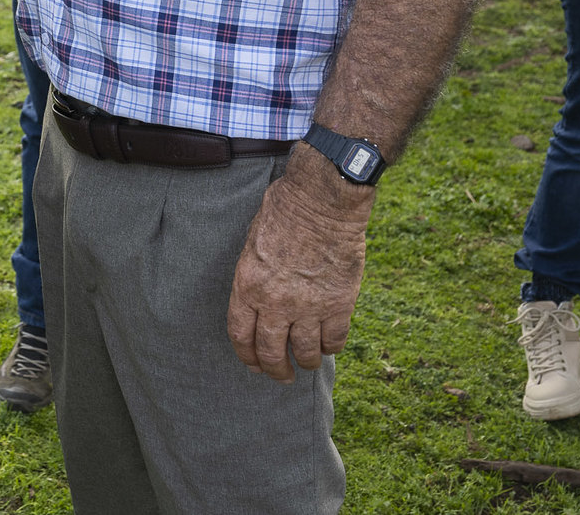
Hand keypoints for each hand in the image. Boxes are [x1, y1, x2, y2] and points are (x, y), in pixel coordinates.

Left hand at [227, 152, 370, 381]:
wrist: (321, 202)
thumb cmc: (282, 213)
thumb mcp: (251, 245)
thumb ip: (254, 279)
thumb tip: (259, 301)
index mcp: (248, 287)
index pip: (241, 336)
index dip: (247, 356)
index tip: (254, 366)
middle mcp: (275, 303)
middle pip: (272, 352)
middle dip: (276, 370)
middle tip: (282, 377)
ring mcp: (309, 306)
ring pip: (305, 352)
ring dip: (307, 362)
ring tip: (308, 363)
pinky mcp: (338, 304)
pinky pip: (335, 339)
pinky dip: (332, 347)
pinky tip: (330, 344)